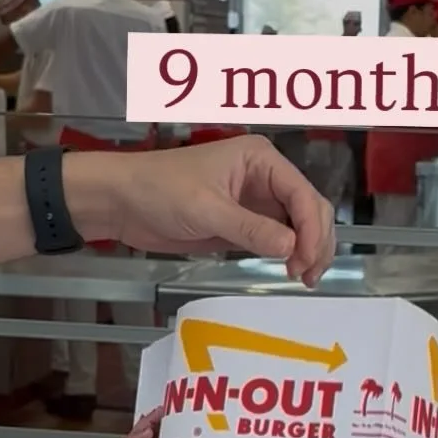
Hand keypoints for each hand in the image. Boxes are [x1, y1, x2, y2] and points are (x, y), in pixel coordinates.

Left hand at [67, 135, 335, 286]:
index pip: (302, 193)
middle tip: (305, 274)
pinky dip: (290, 255)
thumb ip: (250, 228)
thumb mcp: (206, 209)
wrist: (123, 202)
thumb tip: (291, 247)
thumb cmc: (159, 190)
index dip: (311, 228)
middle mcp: (265, 177)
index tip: (305, 259)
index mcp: (260, 159)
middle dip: (315, 240)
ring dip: (307, 250)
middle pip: (309, 208)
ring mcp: (257, 201)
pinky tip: (289, 271)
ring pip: (300, 226)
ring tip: (302, 278)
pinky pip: (279, 238)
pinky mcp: (245, 223)